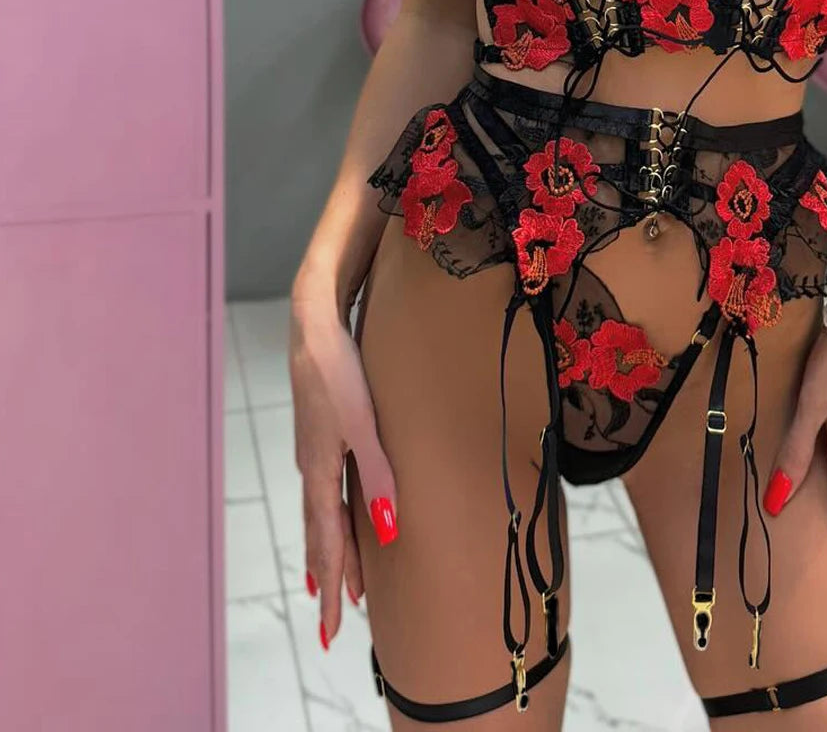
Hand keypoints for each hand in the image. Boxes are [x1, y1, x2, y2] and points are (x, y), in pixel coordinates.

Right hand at [289, 271, 398, 650]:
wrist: (314, 322)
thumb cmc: (339, 370)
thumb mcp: (363, 423)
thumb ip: (379, 475)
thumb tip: (389, 529)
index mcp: (320, 469)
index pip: (327, 543)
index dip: (333, 585)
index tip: (334, 628)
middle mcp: (313, 466)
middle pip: (321, 536)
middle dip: (330, 579)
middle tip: (334, 624)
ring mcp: (315, 449)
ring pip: (324, 514)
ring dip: (332, 551)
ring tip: (340, 583)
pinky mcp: (323, 432)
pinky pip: (327, 491)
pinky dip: (332, 518)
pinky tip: (341, 518)